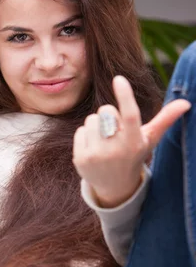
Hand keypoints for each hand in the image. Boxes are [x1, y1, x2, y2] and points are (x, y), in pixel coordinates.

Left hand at [73, 75, 191, 207]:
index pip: (130, 115)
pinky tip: (94, 149)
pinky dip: (86, 136)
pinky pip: (80, 131)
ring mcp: (96, 156)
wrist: (114, 186)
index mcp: (134, 143)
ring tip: (105, 142)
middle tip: (116, 132)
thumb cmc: (134, 155)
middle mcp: (115, 150)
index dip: (125, 96)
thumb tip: (185, 103)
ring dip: (97, 126)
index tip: (119, 79)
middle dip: (110, 115)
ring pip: (91, 119)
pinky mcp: (80, 159)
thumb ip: (165, 120)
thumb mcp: (150, 140)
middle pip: (106, 110)